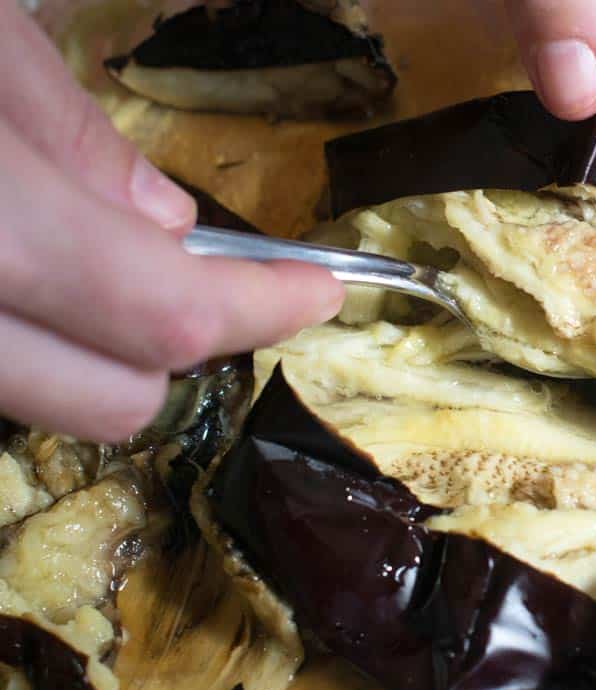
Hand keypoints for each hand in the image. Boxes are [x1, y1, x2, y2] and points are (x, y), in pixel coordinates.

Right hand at [0, 3, 343, 442]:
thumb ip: (72, 133)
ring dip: (97, 351)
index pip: (164, 313)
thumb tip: (169, 225)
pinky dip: (33, 339)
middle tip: (196, 272)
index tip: (319, 288)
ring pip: (46, 402)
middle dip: (177, 347)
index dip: (260, 309)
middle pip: (114, 401)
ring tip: (89, 256)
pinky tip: (23, 269)